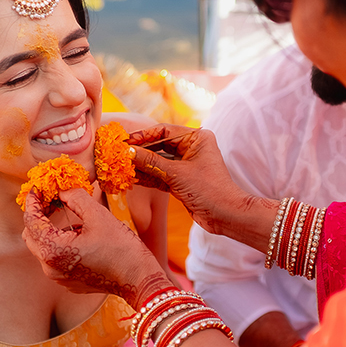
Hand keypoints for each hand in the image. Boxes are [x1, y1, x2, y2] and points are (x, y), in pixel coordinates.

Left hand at [22, 188, 171, 308]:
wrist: (139, 279)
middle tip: (52, 200)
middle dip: (38, 217)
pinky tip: (81, 237)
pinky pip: (56, 259)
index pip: (31, 221)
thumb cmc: (121, 248)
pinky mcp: (68, 282)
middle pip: (31, 236)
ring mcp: (59, 277)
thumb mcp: (98, 215)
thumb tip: (62, 190)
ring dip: (52, 231)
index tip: (38, 188)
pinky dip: (62, 245)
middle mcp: (50, 268)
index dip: (33, 202)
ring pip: (44, 248)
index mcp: (53, 250)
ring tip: (76, 221)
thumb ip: (75, 198)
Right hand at [127, 124, 257, 236]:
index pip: (164, 131)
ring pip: (159, 162)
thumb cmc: (208, 190)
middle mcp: (192, 148)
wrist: (225, 216)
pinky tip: (131, 178)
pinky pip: (161, 175)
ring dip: (142, 165)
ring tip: (122, 166)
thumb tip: (128, 152)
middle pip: (159, 146)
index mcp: (196, 138)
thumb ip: (150, 162)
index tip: (125, 141)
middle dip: (140, 151)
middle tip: (120, 154)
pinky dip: (148, 177)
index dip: (143, 136)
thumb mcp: (176, 174)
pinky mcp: (182, 181)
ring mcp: (187, 165)